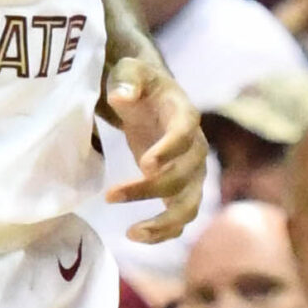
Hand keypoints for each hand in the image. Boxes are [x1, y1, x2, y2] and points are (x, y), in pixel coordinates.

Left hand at [103, 58, 207, 241]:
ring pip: (189, 205)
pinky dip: (164, 232)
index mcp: (184, 115)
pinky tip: (136, 236)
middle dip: (149, 189)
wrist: (152, 99)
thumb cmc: (138, 84)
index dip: (169, 150)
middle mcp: (196, 147)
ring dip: (164, 222)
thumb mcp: (130, 71)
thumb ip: (127, 79)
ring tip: (132, 233)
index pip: (184, 133)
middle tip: (110, 195)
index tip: (144, 164)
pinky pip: (181, 218)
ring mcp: (192, 172)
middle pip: (183, 175)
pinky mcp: (182, 189)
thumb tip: (120, 96)